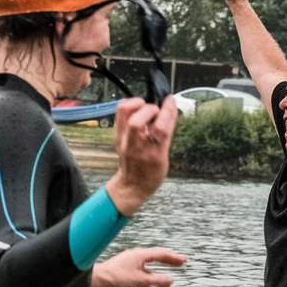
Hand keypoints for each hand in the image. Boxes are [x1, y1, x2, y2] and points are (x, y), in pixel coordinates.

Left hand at [92, 247, 186, 286]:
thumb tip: (171, 281)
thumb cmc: (117, 277)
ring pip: (149, 270)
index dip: (174, 258)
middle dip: (169, 263)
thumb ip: (156, 281)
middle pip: (156, 259)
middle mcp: (136, 257)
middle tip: (181, 264)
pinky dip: (148, 284)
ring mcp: (130, 265)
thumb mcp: (140, 280)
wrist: (98, 279)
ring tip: (169, 283)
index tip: (184, 260)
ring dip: (159, 276)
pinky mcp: (125, 273)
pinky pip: (140, 277)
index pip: (161, 254)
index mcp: (141, 255)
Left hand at [105, 96, 177, 215]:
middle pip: (137, 121)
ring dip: (137, 104)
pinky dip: (129, 105)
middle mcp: (136, 147)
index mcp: (153, 154)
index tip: (171, 100)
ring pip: (125, 113)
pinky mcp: (116, 136)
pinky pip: (120, 113)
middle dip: (150, 108)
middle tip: (157, 109)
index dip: (167, 111)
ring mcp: (123, 141)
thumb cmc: (150, 174)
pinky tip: (137, 108)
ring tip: (145, 107)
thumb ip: (167, 134)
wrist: (132, 185)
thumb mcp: (164, 157)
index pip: (161, 129)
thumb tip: (171, 109)